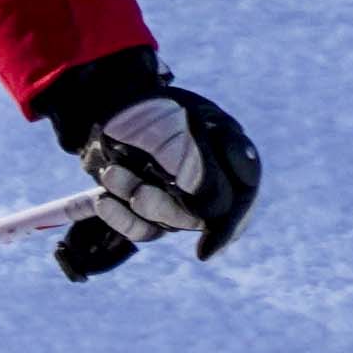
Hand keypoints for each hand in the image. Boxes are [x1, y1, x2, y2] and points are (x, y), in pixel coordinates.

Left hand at [37, 49, 260, 261]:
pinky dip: (120, 217)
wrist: (121, 104)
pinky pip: (139, 228)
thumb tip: (249, 175)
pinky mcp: (147, 212)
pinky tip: (103, 200)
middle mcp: (209, 192)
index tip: (206, 249)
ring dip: (138, 202)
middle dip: (166, 206)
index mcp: (233, 169)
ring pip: (165, 221)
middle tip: (140, 191)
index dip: (227, 228)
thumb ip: (227, 146)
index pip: (239, 205)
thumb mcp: (203, 118)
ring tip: (111, 174)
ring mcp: (178, 204)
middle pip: (197, 218)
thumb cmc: (169, 109)